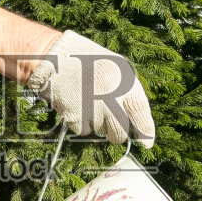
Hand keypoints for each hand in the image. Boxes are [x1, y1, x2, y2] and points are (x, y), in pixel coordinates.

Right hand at [25, 29, 155, 145]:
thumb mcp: (116, 67)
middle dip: (117, 135)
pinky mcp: (74, 116)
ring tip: (88, 101)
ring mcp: (91, 108)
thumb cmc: (88, 61)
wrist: (54, 57)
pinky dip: (81, 122)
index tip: (147, 144)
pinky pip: (83, 130)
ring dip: (97, 123)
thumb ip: (128, 92)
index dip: (145, 130)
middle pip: (120, 132)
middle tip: (113, 129)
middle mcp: (110, 97)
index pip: (140, 112)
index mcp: (124, 82)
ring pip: (100, 131)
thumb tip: (135, 121)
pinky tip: (77, 104)